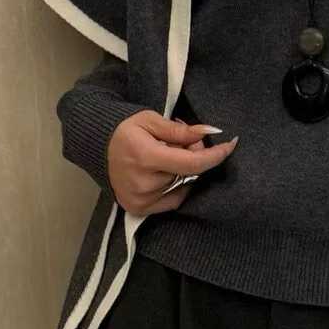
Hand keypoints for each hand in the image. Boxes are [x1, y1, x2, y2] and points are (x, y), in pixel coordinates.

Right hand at [107, 112, 238, 216]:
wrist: (97, 146)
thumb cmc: (125, 130)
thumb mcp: (150, 120)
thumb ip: (180, 130)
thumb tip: (209, 132)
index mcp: (145, 156)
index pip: (191, 162)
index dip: (215, 155)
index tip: (231, 145)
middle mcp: (143, 182)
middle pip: (188, 173)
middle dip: (193, 156)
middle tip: (181, 142)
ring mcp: (141, 199)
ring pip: (182, 187)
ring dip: (183, 172)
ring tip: (166, 156)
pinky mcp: (139, 209)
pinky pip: (173, 200)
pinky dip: (176, 186)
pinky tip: (164, 173)